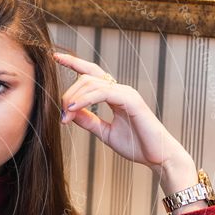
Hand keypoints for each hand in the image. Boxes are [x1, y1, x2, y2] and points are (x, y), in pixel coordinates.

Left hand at [52, 52, 189, 172]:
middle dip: (69, 93)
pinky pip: (103, 93)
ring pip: (92, 83)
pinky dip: (86, 99)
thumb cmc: (136, 145)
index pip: (92, 74)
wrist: (158, 157)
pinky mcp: (131, 101)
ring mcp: (127, 93)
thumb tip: (70, 112)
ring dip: (74, 98)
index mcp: (115, 95)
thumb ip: (88, 121)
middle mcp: (120, 90)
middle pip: (87, 78)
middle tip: (62, 115)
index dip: (74, 63)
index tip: (56, 57)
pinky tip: (75, 108)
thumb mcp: (104, 132)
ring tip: (66, 115)